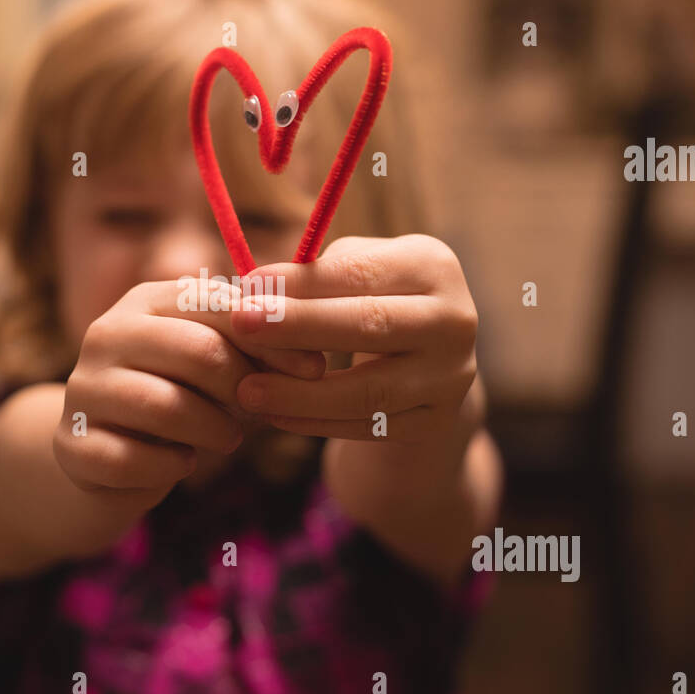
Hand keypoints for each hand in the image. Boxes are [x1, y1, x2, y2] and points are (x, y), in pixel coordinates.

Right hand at [53, 279, 324, 496]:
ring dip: (212, 430)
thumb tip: (313, 359)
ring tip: (226, 439)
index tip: (313, 370)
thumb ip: (255, 350)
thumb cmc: (178, 400)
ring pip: (165, 405)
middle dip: (242, 386)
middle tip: (256, 412)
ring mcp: (81, 389)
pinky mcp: (70, 444)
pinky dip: (171, 465)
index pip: (217, 303)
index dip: (273, 338)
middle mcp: (105, 334)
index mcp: (145, 301)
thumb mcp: (216, 367)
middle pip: (196, 349)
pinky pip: (134, 458)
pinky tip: (182, 463)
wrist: (104, 460)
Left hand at [227, 234, 478, 444]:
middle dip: (298, 325)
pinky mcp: (436, 421)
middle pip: (370, 324)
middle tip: (240, 325)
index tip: (248, 286)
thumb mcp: (356, 272)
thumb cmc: (372, 300)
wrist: (426, 361)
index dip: (301, 282)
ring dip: (301, 393)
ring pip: (369, 390)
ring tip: (246, 389)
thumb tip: (257, 289)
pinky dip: (315, 422)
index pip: (360, 272)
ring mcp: (450, 376)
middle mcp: (454, 320)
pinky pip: (367, 426)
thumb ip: (316, 275)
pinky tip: (273, 415)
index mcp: (433, 266)